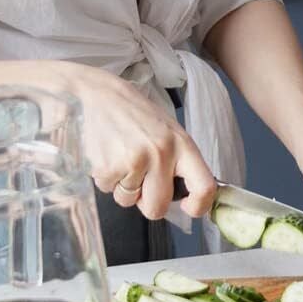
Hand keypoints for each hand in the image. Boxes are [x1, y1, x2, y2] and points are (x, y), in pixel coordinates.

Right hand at [53, 63, 217, 223]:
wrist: (97, 94)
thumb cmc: (135, 115)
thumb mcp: (167, 131)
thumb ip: (178, 162)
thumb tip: (185, 198)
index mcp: (182, 144)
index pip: (205, 187)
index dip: (199, 206)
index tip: (188, 207)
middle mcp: (162, 154)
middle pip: (158, 207)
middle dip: (147, 202)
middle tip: (140, 181)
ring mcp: (135, 161)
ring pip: (129, 201)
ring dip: (123, 187)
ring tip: (121, 157)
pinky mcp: (109, 167)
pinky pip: (108, 191)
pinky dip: (106, 179)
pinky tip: (107, 155)